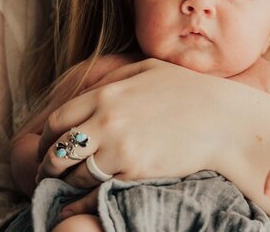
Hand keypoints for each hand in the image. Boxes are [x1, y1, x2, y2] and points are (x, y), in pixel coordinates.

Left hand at [35, 58, 235, 187]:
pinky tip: (83, 199)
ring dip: (67, 182)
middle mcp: (107, 121)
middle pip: (58, 150)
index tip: (50, 147)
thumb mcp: (147, 69)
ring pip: (74, 174)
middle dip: (48, 164)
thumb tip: (85, 93)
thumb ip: (112, 78)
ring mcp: (120, 149)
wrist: (221, 119)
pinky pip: (96, 191)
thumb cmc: (187, 90)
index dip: (47, 138)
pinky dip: (84, 198)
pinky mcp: (135, 172)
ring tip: (70, 184)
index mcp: (107, 94)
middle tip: (50, 172)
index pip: (58, 121)